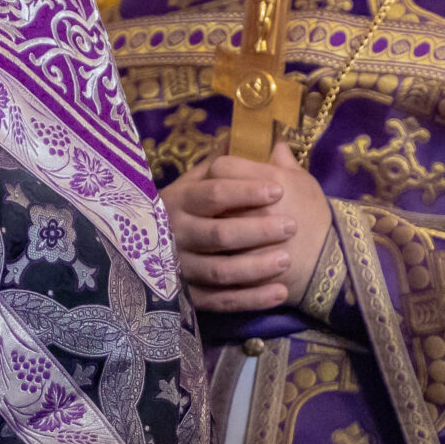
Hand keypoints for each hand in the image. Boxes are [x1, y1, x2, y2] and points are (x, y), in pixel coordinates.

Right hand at [160, 145, 330, 313]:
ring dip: (256, 267)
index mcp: (178, 200)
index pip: (212, 193)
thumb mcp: (200, 180)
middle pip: (218, 234)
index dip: (246, 192)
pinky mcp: (188, 296)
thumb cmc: (191, 206)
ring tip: (287, 260)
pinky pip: (220, 301)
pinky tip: (280, 292)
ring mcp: (180, 267)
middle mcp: (174, 234)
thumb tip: (274, 142)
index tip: (278, 190)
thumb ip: (231, 164)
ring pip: (219, 271)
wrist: (153, 244)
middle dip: (257, 230)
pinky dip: (251, 299)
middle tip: (291, 226)